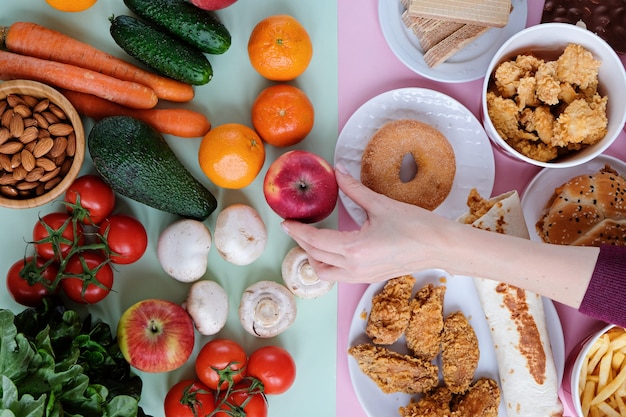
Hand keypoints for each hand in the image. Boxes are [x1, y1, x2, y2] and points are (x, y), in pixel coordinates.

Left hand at [281, 164, 460, 282]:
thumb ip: (354, 189)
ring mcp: (362, 276)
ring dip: (314, 258)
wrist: (441, 247)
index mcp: (354, 249)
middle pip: (315, 258)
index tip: (286, 222)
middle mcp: (354, 267)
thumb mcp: (381, 204)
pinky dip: (328, 265)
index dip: (298, 231)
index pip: (315, 240)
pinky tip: (331, 251)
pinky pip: (340, 276)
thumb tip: (338, 172)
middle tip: (295, 227)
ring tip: (311, 240)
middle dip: (302, 242)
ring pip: (326, 273)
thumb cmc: (416, 226)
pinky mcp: (370, 278)